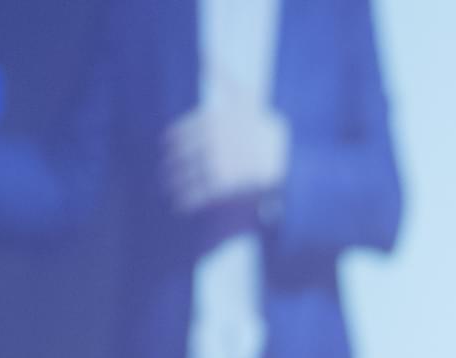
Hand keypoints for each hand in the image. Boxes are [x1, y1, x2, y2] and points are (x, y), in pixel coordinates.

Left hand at [162, 74, 290, 213]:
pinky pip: (198, 193)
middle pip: (180, 155)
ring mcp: (219, 163)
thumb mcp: (246, 99)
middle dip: (171, 164)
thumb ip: (223, 78)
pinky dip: (187, 200)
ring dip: (175, 183)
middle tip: (165, 171)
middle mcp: (213, 140)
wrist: (290, 159)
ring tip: (169, 188)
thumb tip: (207, 54)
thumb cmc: (265, 126)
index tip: (166, 148)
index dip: (172, 142)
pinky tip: (180, 204)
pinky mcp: (225, 185)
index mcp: (213, 119)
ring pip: (186, 175)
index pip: (180, 132)